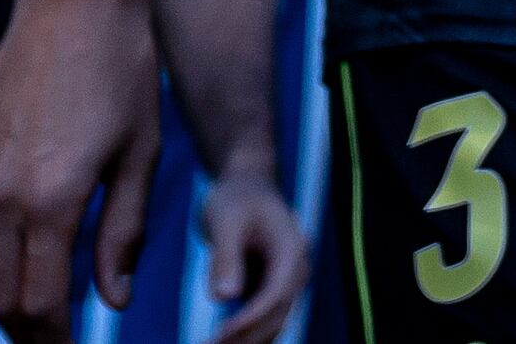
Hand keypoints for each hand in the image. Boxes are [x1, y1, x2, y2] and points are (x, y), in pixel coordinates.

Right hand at [0, 0, 170, 314]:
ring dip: (0, 294)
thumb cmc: (123, 74)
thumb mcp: (140, 156)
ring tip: (37, 303)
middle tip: (54, 338)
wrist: (75, 2)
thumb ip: (122, 233)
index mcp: (51, 202)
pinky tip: (11, 255)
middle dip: (26, 328)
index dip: (53, 338)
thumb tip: (113, 301)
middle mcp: (0, 196)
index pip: (40, 303)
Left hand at [199, 166, 312, 343]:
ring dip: (247, 341)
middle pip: (277, 316)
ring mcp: (286, 281)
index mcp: (291, 250)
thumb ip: (225, 257)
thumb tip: (223, 297)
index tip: (220, 335)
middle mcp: (296, 270)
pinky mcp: (271, 287)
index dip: (249, 319)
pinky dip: (246, 334)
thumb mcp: (225, 220)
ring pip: (273, 323)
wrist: (247, 186)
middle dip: (245, 338)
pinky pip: (264, 319)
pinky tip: (220, 342)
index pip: (275, 294)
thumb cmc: (236, 198)